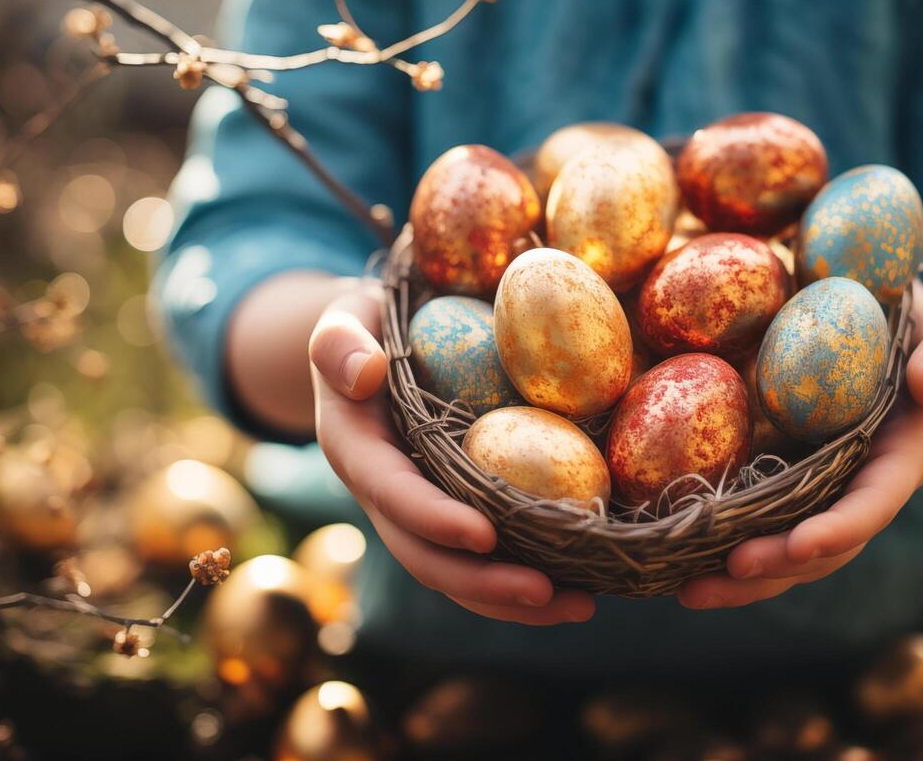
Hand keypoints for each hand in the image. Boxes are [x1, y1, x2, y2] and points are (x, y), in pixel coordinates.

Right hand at [309, 282, 595, 624]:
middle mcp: (385, 495)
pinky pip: (486, 558)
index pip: (392, 493)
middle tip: (547, 592)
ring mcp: (420, 511)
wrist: (372, 349)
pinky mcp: (455, 512)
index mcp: (356, 450)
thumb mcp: (343, 317)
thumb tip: (363, 372)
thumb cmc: (367, 323)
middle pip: (425, 556)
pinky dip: (527, 579)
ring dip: (513, 599)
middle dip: (483, 582)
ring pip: (458, 572)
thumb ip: (339, 341)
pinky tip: (583, 585)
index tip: (483, 535)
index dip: (433, 519)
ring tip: (581, 605)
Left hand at [677, 283, 922, 609]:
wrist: (883, 328)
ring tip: (685, 590)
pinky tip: (675, 563)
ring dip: (742, 580)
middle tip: (722, 574)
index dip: (839, 529)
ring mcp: (823, 494)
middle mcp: (863, 489)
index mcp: (903, 457)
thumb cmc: (911, 322)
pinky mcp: (789, 486)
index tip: (800, 546)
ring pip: (788, 553)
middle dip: (776, 568)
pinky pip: (760, 526)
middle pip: (825, 549)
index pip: (874, 504)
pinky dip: (722, 549)